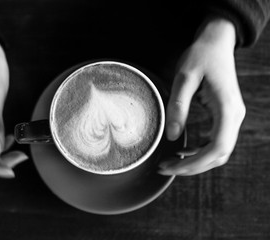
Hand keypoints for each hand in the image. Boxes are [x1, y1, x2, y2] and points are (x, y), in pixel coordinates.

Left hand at [158, 18, 245, 175]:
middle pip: (218, 155)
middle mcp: (234, 116)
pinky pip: (215, 141)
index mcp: (227, 108)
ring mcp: (232, 117)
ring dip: (195, 161)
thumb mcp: (184, 78)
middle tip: (164, 167)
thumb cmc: (200, 56)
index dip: (194, 163)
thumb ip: (178, 107)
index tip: (171, 166)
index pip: (217, 148)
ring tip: (170, 162)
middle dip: (192, 166)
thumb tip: (172, 136)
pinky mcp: (225, 116)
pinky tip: (182, 151)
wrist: (215, 43)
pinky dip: (199, 151)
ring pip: (218, 151)